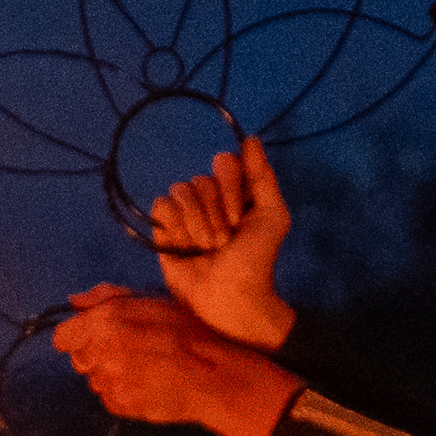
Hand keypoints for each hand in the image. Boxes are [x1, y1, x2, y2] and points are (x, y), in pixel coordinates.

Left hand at [52, 287, 299, 435]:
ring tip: (143, 367)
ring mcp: (109, 384)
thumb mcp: (148, 299)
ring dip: (110, 373)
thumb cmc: (186, 331)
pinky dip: (122, 392)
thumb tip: (73, 303)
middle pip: (78, 359)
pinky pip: (109, 398)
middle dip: (95, 353)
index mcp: (104, 323)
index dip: (77, 335)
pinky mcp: (120, 406)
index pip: (62, 337)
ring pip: (94, 379)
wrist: (211, 373)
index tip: (96, 335)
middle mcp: (100, 354)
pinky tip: (146, 383)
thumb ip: (104, 297)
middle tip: (129, 348)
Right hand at [147, 135, 296, 347]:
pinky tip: (184, 247)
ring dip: (197, 223)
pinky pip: (162, 205)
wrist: (230, 296)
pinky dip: (175, 226)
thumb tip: (251, 138)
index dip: (230, 188)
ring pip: (181, 190)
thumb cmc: (255, 260)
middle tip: (223, 242)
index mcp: (236, 191)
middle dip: (215, 214)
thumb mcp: (273, 216)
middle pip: (202, 179)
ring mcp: (185, 211)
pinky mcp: (163, 227)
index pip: (225, 163)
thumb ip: (263, 177)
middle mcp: (209, 196)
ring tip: (206, 249)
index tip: (240, 219)